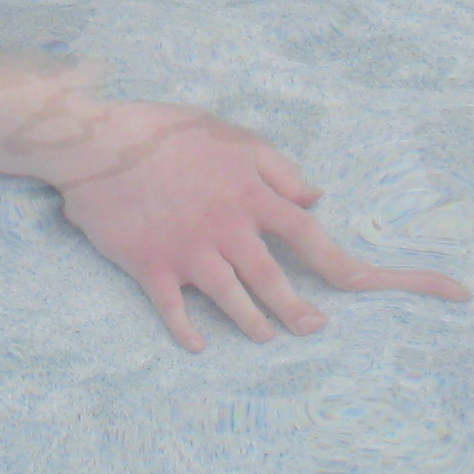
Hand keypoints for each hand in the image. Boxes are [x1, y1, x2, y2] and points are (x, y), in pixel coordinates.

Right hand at [0, 81, 467, 350]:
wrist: (96, 140)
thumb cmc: (166, 131)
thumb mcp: (231, 134)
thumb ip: (278, 168)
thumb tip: (317, 199)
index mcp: (253, 193)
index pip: (313, 239)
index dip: (352, 268)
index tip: (377, 285)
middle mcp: (229, 227)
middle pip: (280, 285)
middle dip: (303, 314)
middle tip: (315, 327)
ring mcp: (190, 252)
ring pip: (238, 305)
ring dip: (258, 326)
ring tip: (268, 335)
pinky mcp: (151, 268)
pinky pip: (178, 313)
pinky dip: (192, 332)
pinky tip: (202, 342)